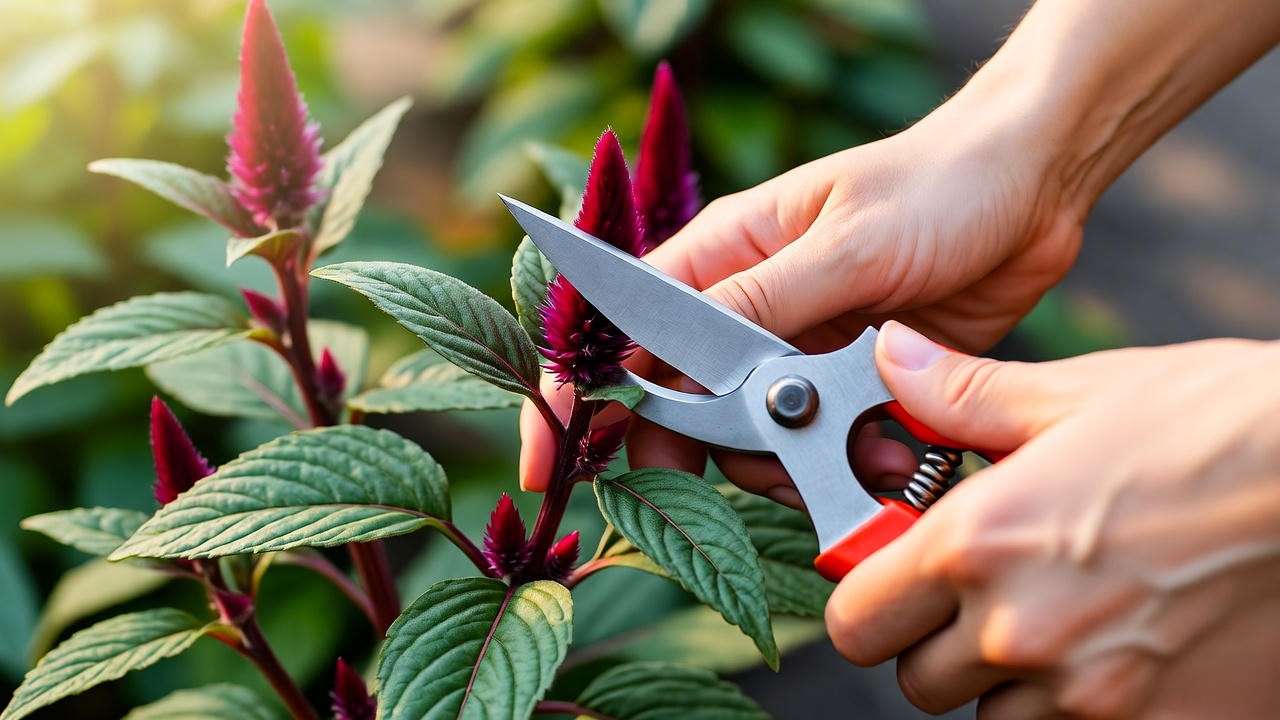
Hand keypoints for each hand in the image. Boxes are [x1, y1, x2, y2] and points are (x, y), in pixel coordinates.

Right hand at [520, 88, 1085, 494]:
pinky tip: (904, 447)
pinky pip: (821, 452)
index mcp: (719, 259)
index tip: (553, 465)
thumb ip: (758, 303)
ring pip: (753, 445)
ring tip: (879, 446)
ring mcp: (796, 355)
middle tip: (773, 465)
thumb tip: (660, 354)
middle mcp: (745, 313)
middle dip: (715, 454)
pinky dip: (855, 465)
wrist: (1032, 190)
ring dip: (805, 464)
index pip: (616, 330)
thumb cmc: (934, 186)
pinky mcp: (847, 389)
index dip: (577, 397)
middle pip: (681, 410)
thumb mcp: (845, 241)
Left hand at [825, 321, 1279, 717]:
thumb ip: (964, 396)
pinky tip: (1116, 646)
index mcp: (977, 544)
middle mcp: (1021, 631)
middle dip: (935, 639)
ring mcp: (1091, 695)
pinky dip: (1077, 707)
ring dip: (1007, 680)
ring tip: (1061, 611)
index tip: (894, 574)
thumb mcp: (1078, 393)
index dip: (868, 598)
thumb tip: (895, 358)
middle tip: (984, 591)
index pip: (855, 621)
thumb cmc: (1220, 425)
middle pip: (916, 680)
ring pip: (993, 718)